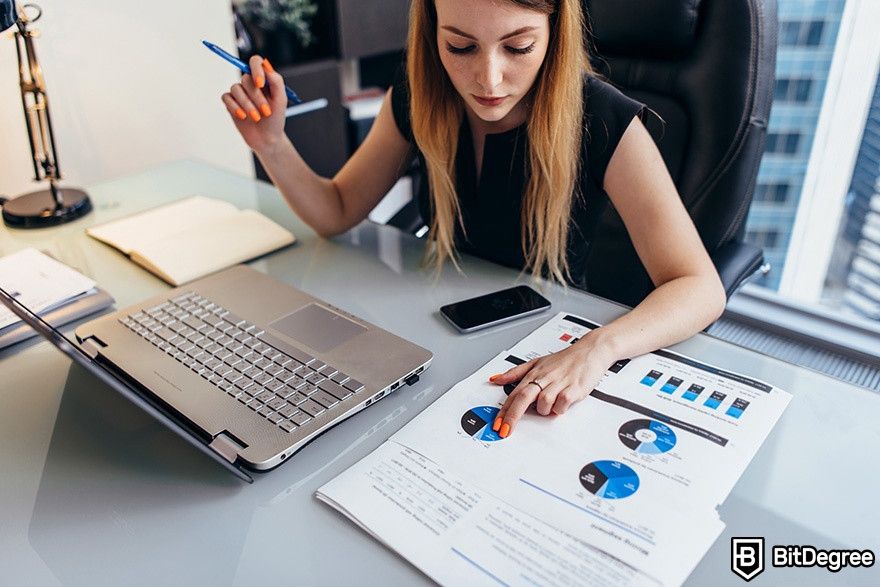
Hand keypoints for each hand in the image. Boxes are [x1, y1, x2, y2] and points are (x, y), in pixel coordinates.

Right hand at [221, 55, 288, 155]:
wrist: (267, 138)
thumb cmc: (275, 119)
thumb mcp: (281, 101)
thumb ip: (276, 82)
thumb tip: (267, 67)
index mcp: (263, 79)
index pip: (255, 62)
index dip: (256, 69)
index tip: (260, 83)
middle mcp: (250, 83)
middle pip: (245, 78)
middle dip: (256, 96)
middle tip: (266, 111)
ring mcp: (239, 93)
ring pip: (235, 88)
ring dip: (247, 104)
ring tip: (256, 117)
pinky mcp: (230, 103)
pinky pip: (227, 98)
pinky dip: (235, 107)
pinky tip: (243, 116)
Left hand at [488, 339, 613, 437]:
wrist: (590, 351)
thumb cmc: (565, 360)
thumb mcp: (537, 362)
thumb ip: (516, 373)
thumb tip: (496, 379)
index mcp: (534, 373)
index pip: (514, 393)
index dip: (504, 410)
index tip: (497, 423)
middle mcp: (544, 378)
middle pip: (523, 398)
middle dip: (512, 417)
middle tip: (505, 430)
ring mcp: (559, 383)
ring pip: (542, 404)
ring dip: (544, 410)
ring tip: (551, 405)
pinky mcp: (573, 389)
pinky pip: (561, 405)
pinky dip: (559, 409)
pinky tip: (562, 403)